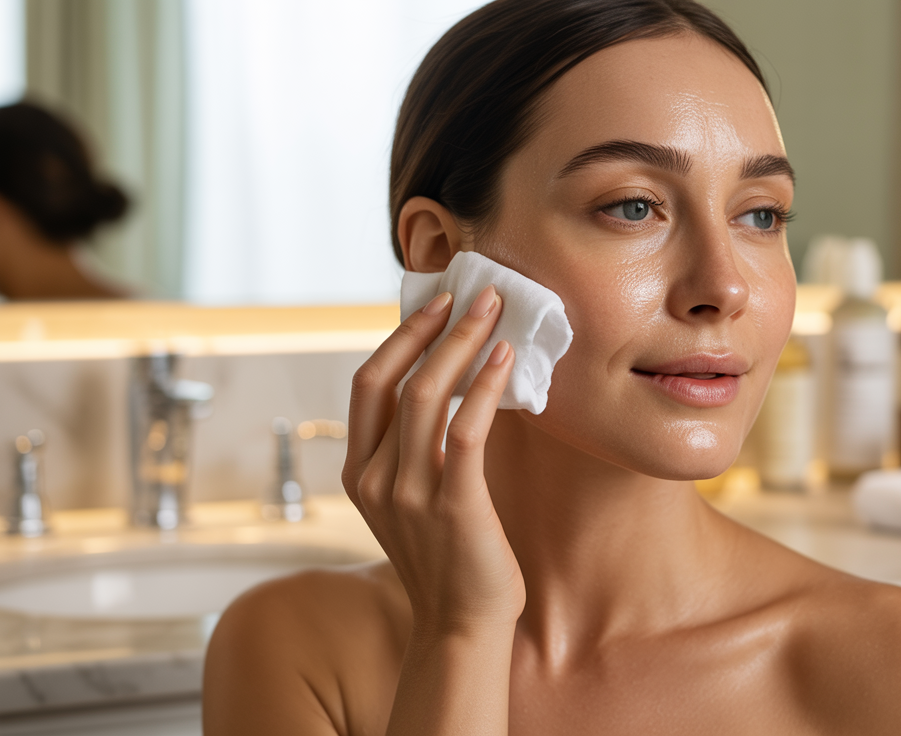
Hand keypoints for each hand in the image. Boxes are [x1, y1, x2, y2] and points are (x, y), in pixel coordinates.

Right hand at [343, 284, 524, 635]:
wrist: (461, 626)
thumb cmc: (449, 559)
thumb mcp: (414, 498)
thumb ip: (415, 449)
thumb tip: (448, 383)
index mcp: (359, 472)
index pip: (368, 384)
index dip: (400, 336)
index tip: (435, 302)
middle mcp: (375, 478)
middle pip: (393, 378)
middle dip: (432, 327)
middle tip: (471, 292)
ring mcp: (410, 493)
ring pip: (427, 395)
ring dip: (463, 345)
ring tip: (495, 313)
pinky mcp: (453, 506)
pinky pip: (466, 430)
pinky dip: (484, 387)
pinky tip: (505, 360)